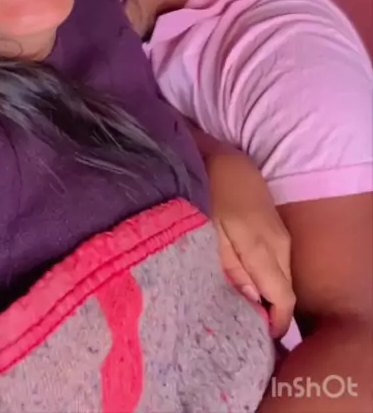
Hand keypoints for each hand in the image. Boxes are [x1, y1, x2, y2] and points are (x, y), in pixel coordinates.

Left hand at [205, 150, 294, 336]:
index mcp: (264, 248)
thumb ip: (230, 268)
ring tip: (233, 298)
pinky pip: (274, 258)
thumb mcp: (209, 232)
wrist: (216, 153)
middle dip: (266, 308)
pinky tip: (238, 270)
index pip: (283, 298)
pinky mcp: (273, 223)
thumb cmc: (206, 191)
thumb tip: (253, 302)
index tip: (251, 336)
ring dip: (262, 288)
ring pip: (279, 273)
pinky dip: (260, 270)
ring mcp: (279, 231)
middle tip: (236, 320)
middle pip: (283, 288)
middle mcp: (280, 243)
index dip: (273, 323)